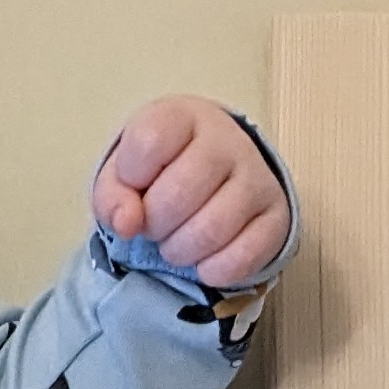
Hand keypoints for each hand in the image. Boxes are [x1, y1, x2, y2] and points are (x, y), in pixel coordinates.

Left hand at [93, 97, 290, 288]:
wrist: (220, 176)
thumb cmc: (164, 173)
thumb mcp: (126, 173)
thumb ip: (112, 195)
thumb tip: (126, 223)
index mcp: (185, 117)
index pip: (149, 142)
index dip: (131, 176)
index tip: (136, 183)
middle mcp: (228, 141)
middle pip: (178, 194)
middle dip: (154, 223)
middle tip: (156, 224)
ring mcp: (258, 178)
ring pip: (209, 231)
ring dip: (180, 251)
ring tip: (177, 242)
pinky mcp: (276, 217)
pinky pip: (240, 258)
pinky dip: (212, 271)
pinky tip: (204, 261)